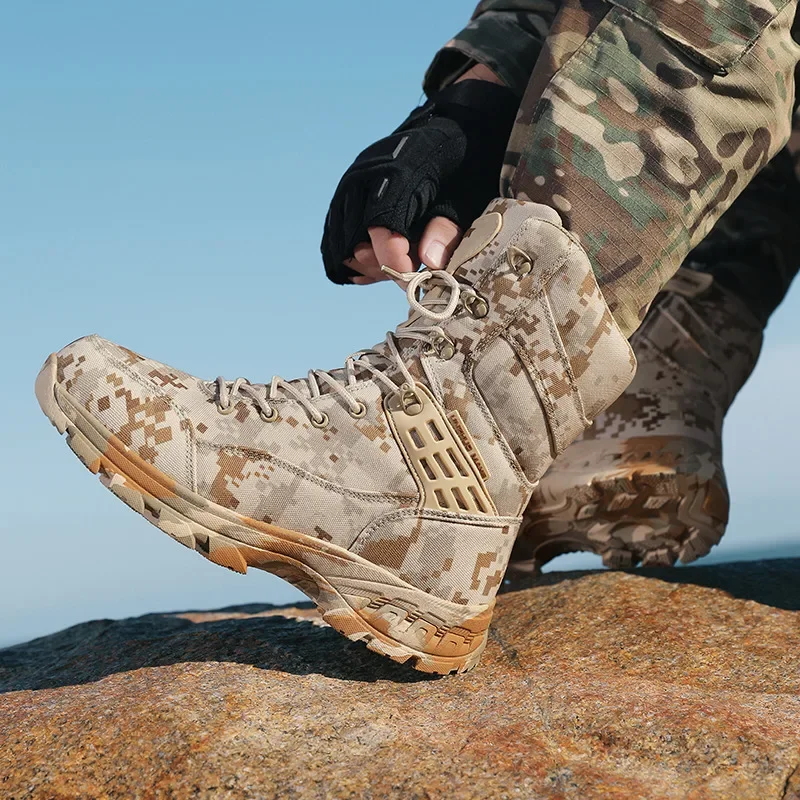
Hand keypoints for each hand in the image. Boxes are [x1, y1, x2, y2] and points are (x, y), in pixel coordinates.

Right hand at [321, 75, 518, 284]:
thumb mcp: (468, 198)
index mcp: (398, 173)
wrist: (450, 130)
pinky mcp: (345, 191)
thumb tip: (430, 262)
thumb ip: (448, 231)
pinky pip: (334, 234)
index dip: (394, 262)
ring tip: (394, 268)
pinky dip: (350, 256)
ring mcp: (350, 182)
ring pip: (339, 241)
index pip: (382, 227)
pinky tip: (374, 267)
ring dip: (364, 264)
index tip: (414, 281)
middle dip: (380, 266)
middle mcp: (365, 175)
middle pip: (354, 238)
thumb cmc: (463, 167)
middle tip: (409, 276)